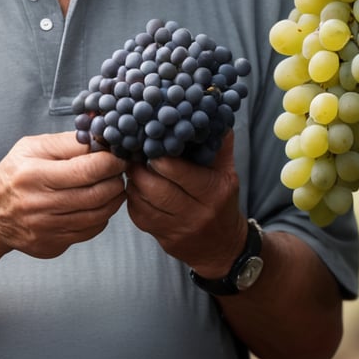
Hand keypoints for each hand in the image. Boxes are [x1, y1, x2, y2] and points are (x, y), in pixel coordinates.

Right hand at [0, 132, 126, 259]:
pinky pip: (91, 231)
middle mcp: (41, 205)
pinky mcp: (54, 245)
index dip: (111, 162)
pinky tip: (98, 204)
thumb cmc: (14, 174)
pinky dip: (101, 216)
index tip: (118, 155)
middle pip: (97, 195)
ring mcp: (48, 229)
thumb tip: (100, 138)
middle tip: (119, 170)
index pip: (87, 170)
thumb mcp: (32, 147)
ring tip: (113, 185)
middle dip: (116, 180)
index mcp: (35, 175)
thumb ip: (67, 142)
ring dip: (114, 198)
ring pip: (99, 215)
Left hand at [125, 132, 246, 275]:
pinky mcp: (162, 239)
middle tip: (133, 152)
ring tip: (131, 165)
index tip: (150, 143)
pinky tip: (135, 185)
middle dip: (140, 168)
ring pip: (143, 202)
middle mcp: (196, 213)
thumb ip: (219, 144)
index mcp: (213, 192)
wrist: (223, 247)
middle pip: (156, 189)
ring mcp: (177, 229)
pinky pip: (138, 215)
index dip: (160, 157)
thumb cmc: (223, 200)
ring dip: (133, 181)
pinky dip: (132, 198)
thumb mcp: (227, 172)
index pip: (179, 173)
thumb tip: (209, 112)